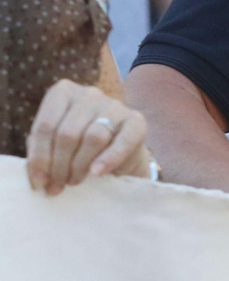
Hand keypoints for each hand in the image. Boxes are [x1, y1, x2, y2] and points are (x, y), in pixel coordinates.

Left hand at [25, 80, 151, 194]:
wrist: (115, 153)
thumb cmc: (77, 148)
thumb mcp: (53, 147)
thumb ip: (42, 156)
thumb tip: (39, 178)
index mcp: (63, 93)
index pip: (45, 126)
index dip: (39, 158)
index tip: (39, 182)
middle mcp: (89, 94)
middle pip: (68, 133)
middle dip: (59, 166)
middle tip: (57, 186)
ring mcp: (114, 105)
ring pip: (93, 137)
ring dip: (80, 166)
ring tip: (74, 181)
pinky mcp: (136, 120)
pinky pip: (122, 142)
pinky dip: (108, 160)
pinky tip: (97, 172)